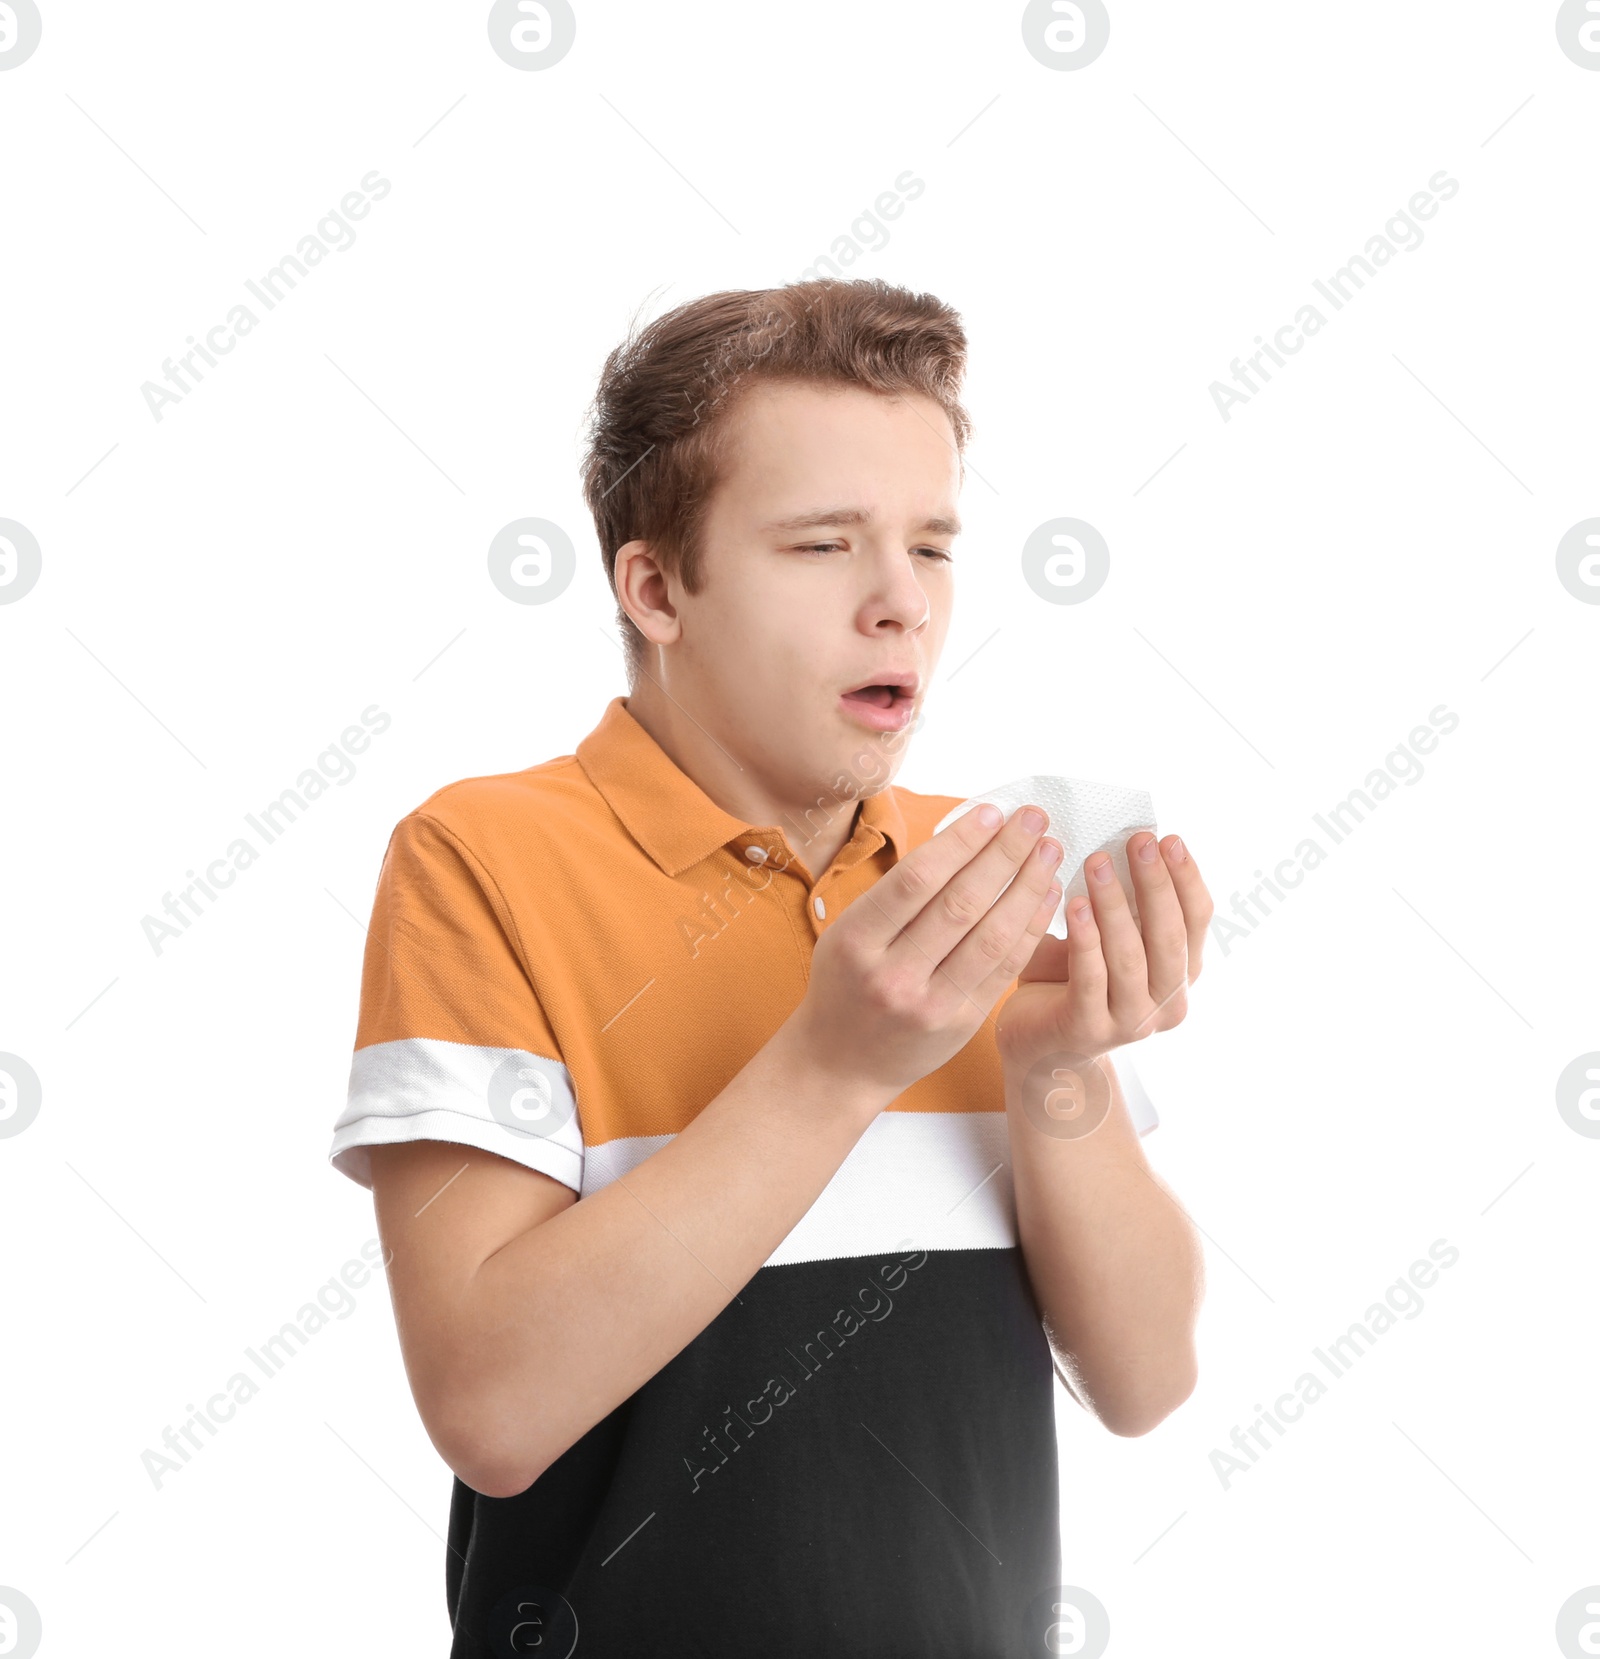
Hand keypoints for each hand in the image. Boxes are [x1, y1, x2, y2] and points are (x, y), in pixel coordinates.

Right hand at [790, 803, 1064, 1099]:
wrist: (841, 1063)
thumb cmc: (847, 983)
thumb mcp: (848, 934)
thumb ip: (896, 896)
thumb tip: (962, 836)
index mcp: (855, 942)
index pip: (917, 880)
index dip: (960, 842)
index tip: (993, 811)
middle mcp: (891, 975)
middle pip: (961, 903)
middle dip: (1005, 854)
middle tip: (1034, 818)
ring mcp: (928, 1004)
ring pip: (992, 936)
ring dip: (1027, 887)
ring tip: (1050, 850)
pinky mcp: (960, 1024)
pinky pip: (1004, 968)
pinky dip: (1030, 927)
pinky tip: (1045, 895)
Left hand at [994, 830, 1212, 1077]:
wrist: (1037, 1049)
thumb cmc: (1069, 981)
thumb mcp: (1105, 940)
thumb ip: (1120, 905)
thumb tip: (1116, 841)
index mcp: (1179, 974)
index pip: (1197, 920)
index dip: (1186, 879)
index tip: (1168, 839)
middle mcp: (1166, 1002)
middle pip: (1170, 935)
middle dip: (1156, 883)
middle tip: (1139, 841)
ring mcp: (1131, 1021)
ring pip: (1132, 956)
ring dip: (1116, 904)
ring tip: (1097, 862)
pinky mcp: (1089, 1030)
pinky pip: (1092, 979)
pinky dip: (1086, 939)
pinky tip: (1075, 904)